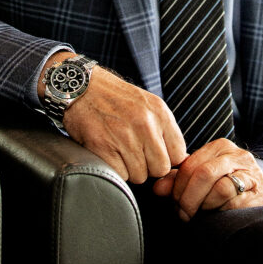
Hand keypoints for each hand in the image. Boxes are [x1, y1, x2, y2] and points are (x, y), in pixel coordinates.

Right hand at [41, 54, 186, 183]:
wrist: (80, 87)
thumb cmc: (113, 97)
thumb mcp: (147, 104)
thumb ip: (164, 129)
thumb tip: (182, 160)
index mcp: (159, 112)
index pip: (179, 155)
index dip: (166, 158)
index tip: (154, 154)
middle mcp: (145, 124)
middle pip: (160, 169)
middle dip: (148, 166)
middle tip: (134, 152)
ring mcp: (124, 136)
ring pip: (140, 176)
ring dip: (129, 169)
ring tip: (118, 148)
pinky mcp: (103, 147)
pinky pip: (119, 175)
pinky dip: (113, 169)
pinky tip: (107, 152)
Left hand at [151, 138, 262, 219]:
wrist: (262, 199)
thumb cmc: (228, 189)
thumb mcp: (203, 180)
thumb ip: (180, 180)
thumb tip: (157, 188)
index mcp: (220, 147)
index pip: (190, 163)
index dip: (177, 185)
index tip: (173, 202)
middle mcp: (236, 155)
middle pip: (203, 174)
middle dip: (188, 198)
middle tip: (183, 213)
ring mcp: (250, 173)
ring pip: (219, 187)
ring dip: (204, 206)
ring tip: (199, 214)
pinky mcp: (259, 193)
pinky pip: (233, 202)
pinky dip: (220, 211)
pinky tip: (217, 215)